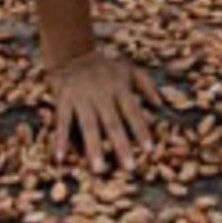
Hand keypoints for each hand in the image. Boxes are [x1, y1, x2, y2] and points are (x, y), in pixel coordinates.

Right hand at [47, 51, 161, 173]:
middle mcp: (102, 94)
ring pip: (88, 125)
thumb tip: (161, 105)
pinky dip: (61, 139)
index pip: (133, 112)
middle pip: (113, 122)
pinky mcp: (63, 99)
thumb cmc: (105, 67)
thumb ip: (146, 85)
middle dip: (121, 145)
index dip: (141, 130)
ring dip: (93, 148)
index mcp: (119, 88)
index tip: (150, 150)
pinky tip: (61, 158)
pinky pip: (62, 122)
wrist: (72, 53)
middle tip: (130, 168)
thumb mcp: (129, 69)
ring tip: (98, 169)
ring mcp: (81, 97)